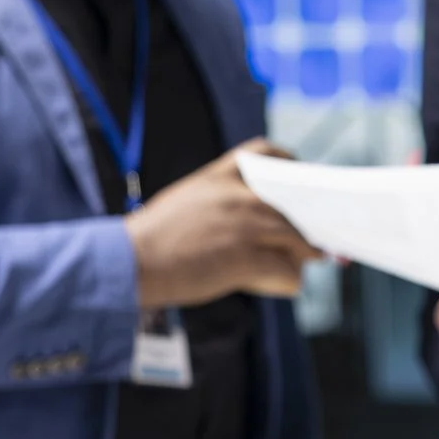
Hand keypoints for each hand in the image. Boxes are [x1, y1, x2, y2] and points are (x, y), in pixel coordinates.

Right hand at [126, 140, 318, 307]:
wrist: (131, 261)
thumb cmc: (154, 237)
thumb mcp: (188, 199)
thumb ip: (222, 200)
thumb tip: (257, 223)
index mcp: (221, 174)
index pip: (268, 154)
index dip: (292, 168)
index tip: (301, 182)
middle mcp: (240, 195)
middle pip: (296, 208)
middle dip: (303, 228)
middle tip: (306, 244)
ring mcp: (248, 225)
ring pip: (301, 242)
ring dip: (297, 258)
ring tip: (284, 268)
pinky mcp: (249, 259)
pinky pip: (290, 274)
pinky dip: (286, 283)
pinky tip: (269, 284)